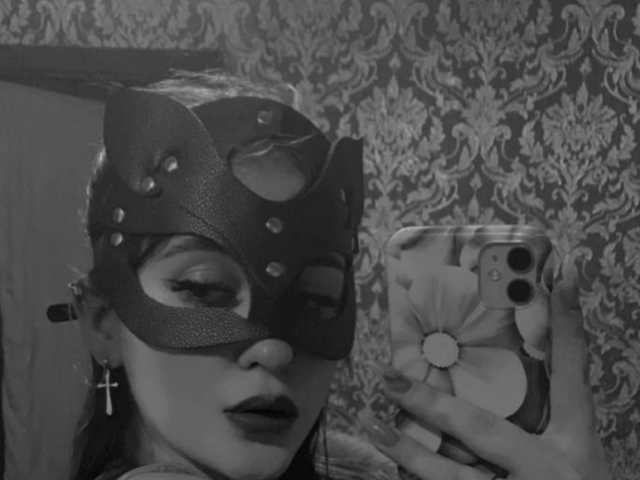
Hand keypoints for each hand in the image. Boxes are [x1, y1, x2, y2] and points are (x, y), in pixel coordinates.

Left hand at [358, 266, 610, 479]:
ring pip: (454, 478)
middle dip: (433, 403)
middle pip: (483, 429)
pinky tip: (392, 471)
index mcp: (576, 441)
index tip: (561, 273)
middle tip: (390, 377)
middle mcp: (550, 468)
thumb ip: (541, 418)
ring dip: (410, 452)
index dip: (568, 322)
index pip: (573, 371)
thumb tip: (494, 382)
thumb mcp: (576, 451)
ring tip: (375, 427)